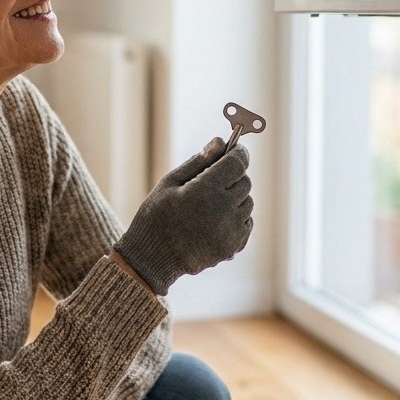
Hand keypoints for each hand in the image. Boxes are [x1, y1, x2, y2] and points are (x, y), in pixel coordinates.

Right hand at [113, 138, 253, 294]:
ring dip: (235, 198)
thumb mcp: (170, 182)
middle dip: (234, 176)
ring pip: (247, 203)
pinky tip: (214, 222)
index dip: (239, 152)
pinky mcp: (233, 247)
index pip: (237, 162)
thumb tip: (220, 141)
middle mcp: (222, 210)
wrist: (152, 258)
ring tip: (211, 205)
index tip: (235, 149)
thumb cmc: (156, 215)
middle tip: (216, 180)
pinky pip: (246, 224)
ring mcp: (230, 231)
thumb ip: (198, 161)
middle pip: (245, 182)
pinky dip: (236, 219)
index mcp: (205, 190)